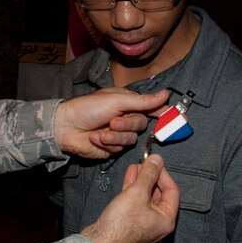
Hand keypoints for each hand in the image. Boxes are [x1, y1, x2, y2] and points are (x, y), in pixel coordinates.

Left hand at [54, 88, 168, 158]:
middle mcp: (125, 118)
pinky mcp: (111, 148)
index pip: (150, 108)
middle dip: (126, 125)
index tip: (175, 118)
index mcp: (127, 103)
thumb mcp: (117, 100)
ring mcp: (118, 134)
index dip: (163, 113)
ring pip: (130, 139)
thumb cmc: (88, 108)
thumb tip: (166, 94)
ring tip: (99, 132)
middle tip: (112, 121)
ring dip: (114, 136)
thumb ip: (143, 101)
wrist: (66, 127)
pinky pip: (119, 149)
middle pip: (141, 125)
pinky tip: (95, 139)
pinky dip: (107, 144)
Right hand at [80, 154, 178, 242]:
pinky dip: (133, 191)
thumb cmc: (120, 224)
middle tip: (145, 163)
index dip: (163, 174)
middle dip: (151, 177)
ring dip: (141, 182)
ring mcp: (144, 225)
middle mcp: (158, 224)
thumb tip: (157, 159)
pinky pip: (136, 205)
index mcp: (166, 220)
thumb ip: (149, 174)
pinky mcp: (130, 225)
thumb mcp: (137, 193)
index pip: (172, 191)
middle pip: (159, 195)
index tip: (155, 162)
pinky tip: (129, 178)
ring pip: (146, 199)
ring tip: (136, 167)